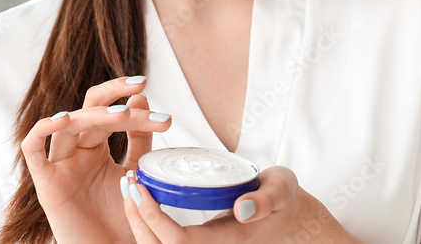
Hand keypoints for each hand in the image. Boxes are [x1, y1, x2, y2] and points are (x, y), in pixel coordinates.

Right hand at [21, 75, 172, 243]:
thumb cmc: (120, 220)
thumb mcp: (137, 175)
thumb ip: (139, 140)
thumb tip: (140, 99)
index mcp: (95, 146)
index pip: (112, 113)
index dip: (136, 108)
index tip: (166, 117)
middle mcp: (76, 150)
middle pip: (90, 109)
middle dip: (115, 94)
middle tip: (141, 86)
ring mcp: (60, 164)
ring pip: (68, 123)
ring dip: (94, 114)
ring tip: (122, 116)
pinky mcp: (45, 182)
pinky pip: (33, 148)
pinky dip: (44, 129)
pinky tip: (63, 118)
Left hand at [121, 165, 360, 242]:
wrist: (292, 219)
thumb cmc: (285, 199)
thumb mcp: (281, 189)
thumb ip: (266, 198)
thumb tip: (243, 208)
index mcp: (224, 241)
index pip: (177, 241)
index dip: (153, 217)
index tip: (140, 186)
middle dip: (136, 220)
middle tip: (128, 182)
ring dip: (137, 222)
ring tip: (130, 188)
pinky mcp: (197, 243)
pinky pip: (163, 242)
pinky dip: (146, 224)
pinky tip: (142, 199)